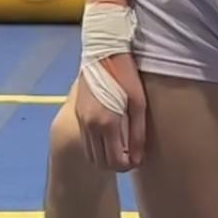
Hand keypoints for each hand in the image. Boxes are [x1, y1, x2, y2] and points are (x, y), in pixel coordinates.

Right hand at [75, 54, 146, 172]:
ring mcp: (81, 120)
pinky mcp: (78, 113)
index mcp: (106, 123)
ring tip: (121, 148)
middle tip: (131, 157)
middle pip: (100, 162)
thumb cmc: (126, 75)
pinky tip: (110, 137)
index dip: (127, 166)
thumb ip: (138, 132)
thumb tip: (137, 157)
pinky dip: (97, 147)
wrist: (103, 52)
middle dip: (116, 164)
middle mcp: (90, 125)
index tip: (137, 160)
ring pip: (90, 153)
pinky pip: (86, 141)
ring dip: (105, 157)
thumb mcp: (138, 103)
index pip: (114, 161)